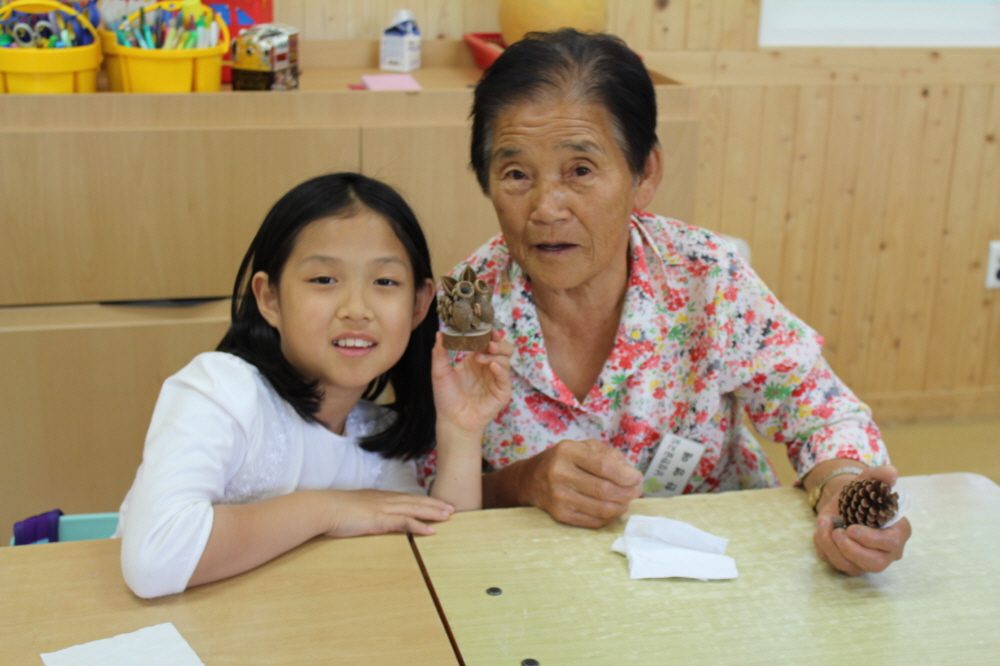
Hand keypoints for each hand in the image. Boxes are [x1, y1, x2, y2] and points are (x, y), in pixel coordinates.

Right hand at [323, 489, 454, 537]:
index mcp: (378, 497)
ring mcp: (383, 509)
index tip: (436, 503)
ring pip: (414, 509)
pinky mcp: (380, 520)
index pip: (405, 498)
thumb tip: (369, 517)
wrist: (323, 508)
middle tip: (451, 508)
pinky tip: (431, 531)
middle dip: (434, 504)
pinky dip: (419, 526)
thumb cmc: (333, 510)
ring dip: (433, 512)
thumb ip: (364, 512)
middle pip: (415, 501)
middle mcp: (384, 500)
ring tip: (448, 516)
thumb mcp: (353, 508)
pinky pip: (404, 522)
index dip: (422, 500)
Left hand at [432, 330, 513, 436]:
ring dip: (495, 354)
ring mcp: (496, 379)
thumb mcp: (440, 372)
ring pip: (506, 359)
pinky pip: (506, 377)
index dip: (488, 334)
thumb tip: (439, 333)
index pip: (487, 342)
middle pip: (503, 348)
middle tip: (488, 341)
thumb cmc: (446, 398)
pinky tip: (492, 365)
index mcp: (475, 360)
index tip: (484, 328)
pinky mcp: (502, 392)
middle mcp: (488, 368)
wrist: (451, 420)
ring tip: (481, 357)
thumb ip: (440, 352)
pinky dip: (500, 369)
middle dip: (498, 342)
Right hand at [521, 439, 642, 528]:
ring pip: (603, 509)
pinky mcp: (560, 515)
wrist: (531, 479)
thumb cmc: (565, 461)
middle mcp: (560, 474)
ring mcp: (559, 497)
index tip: (637, 478)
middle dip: (628, 493)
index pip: (604, 466)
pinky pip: (594, 522)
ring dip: (622, 506)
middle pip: (605, 490)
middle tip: (636, 490)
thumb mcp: (583, 447)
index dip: (626, 475)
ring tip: (626, 500)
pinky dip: (610, 517)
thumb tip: (631, 474)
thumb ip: (609, 455)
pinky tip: (612, 508)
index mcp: (568, 452)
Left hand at [813, 465, 910, 574]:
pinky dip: (823, 547)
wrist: (843, 503)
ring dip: (832, 547)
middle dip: (852, 550)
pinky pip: (834, 563)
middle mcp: (886, 552)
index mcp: (897, 532)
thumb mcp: (868, 480)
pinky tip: (822, 530)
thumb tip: (891, 472)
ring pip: (851, 567)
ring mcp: (866, 561)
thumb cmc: (861, 495)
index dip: (871, 539)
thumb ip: (880, 475)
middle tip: (837, 533)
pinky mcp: (848, 564)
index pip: (890, 543)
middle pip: (875, 564)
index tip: (852, 528)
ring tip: (825, 525)